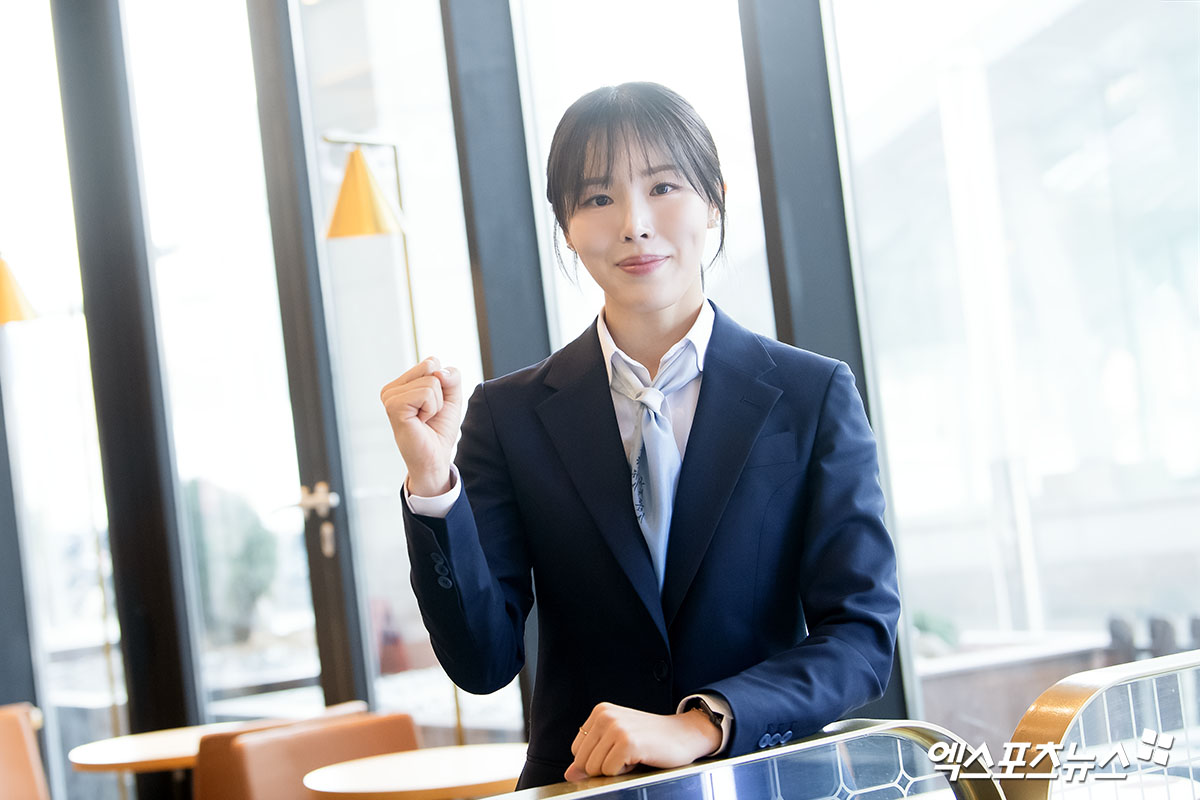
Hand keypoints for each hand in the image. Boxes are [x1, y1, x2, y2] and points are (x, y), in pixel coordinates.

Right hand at [380, 357, 462, 495]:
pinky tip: (420, 421)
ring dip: (436, 404)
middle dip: (440, 393)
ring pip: (431, 381)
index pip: (431, 362)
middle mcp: (392, 389)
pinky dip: (431, 408)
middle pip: (431, 368)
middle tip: (429, 414)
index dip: (443, 384)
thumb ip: (451, 377)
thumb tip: (438, 372)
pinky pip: (426, 392)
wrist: (435, 457)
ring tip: (424, 419)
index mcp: (401, 384)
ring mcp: (390, 397)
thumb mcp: (452, 397)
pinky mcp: (394, 406)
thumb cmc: (439, 429)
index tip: (433, 405)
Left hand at [564, 702, 721, 781]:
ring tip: (634, 755)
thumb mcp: (616, 742)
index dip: (597, 760)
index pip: (576, 751)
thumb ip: (591, 755)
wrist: (684, 735)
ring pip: (594, 769)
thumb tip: (570, 774)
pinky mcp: (627, 742)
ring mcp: (616, 728)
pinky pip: (609, 772)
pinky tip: (639, 758)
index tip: (618, 750)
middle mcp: (605, 716)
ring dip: (615, 769)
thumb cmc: (651, 740)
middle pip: (582, 762)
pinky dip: (624, 772)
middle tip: (627, 754)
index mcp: (599, 712)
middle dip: (604, 767)